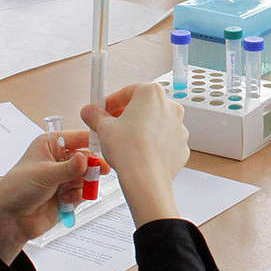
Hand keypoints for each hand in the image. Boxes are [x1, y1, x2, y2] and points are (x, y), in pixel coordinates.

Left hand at [0, 129, 91, 261]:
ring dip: (83, 184)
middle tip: (99, 172)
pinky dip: (78, 196)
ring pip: (88, 176)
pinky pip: (85, 192)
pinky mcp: (69, 194)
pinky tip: (64, 201)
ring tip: (68, 192)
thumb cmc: (18, 189)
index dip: (93, 141)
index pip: (78, 137)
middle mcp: (59, 159)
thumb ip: (69, 168)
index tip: (107, 147)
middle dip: (91, 167)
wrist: (11, 220)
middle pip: (88, 158)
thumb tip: (87, 159)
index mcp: (50, 145)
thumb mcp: (44, 174)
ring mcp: (64, 177)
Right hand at [83, 84, 187, 226]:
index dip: (111, 101)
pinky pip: (164, 140)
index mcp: (152, 94)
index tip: (102, 110)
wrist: (146, 179)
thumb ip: (95, 116)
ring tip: (124, 143)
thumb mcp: (103, 128)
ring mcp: (179, 126)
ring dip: (140, 130)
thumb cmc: (129, 150)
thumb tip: (90, 112)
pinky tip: (139, 154)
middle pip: (144, 107)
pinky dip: (152, 144)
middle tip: (111, 126)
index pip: (128, 91)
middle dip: (127, 115)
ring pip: (155, 124)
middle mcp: (170, 107)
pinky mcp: (181, 145)